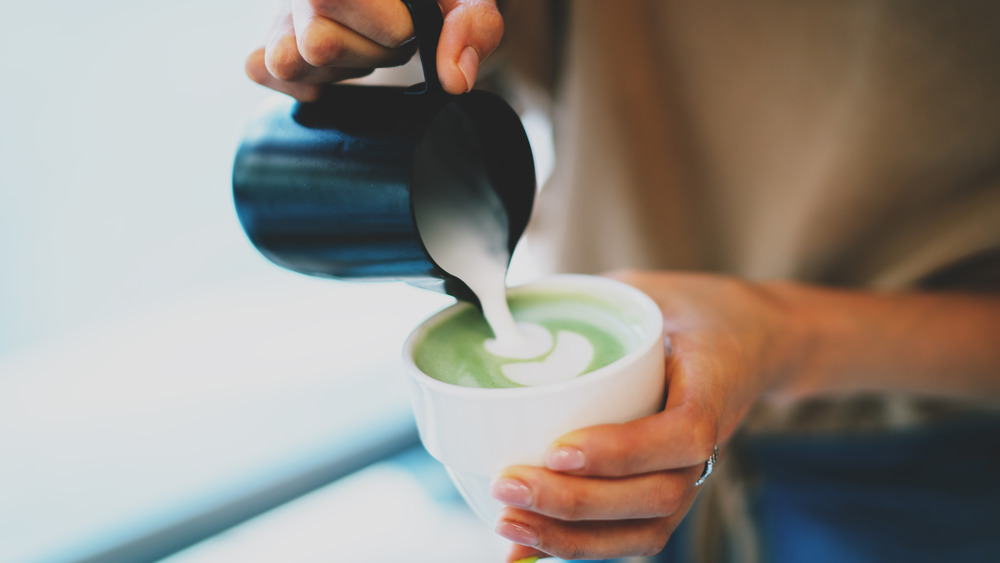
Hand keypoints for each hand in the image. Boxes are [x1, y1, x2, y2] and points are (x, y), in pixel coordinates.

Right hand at [245, 0, 502, 99]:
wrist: (411, 1)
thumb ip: (471, 25)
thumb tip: (454, 79)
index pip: (378, 25)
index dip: (402, 33)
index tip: (408, 20)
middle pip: (319, 44)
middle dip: (369, 53)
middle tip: (386, 34)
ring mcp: (280, 9)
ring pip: (286, 59)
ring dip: (337, 67)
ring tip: (358, 43)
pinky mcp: (266, 35)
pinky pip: (259, 68)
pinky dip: (301, 81)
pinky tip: (333, 66)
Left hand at [491, 270, 803, 560]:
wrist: (754, 338)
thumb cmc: (692, 310)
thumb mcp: (650, 288)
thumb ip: (591, 301)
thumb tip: (507, 311)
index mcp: (714, 382)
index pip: (683, 434)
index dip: (622, 451)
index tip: (558, 449)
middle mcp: (710, 441)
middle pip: (657, 497)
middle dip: (576, 503)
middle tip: (508, 483)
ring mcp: (692, 473)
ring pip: (645, 528)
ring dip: (573, 537)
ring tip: (507, 521)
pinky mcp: (669, 489)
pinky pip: (633, 533)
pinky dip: (579, 547)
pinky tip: (524, 550)